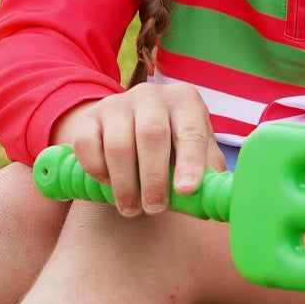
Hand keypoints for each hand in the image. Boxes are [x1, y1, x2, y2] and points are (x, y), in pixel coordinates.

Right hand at [50, 83, 224, 217]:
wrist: (126, 122)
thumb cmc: (170, 143)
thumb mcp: (195, 148)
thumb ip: (208, 170)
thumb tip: (216, 198)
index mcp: (185, 101)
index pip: (191, 130)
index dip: (190, 161)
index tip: (186, 190)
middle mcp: (152, 95)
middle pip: (152, 135)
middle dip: (153, 178)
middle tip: (155, 209)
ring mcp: (118, 103)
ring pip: (119, 144)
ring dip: (125, 184)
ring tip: (132, 208)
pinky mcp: (90, 117)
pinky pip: (88, 146)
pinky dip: (97, 171)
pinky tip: (108, 184)